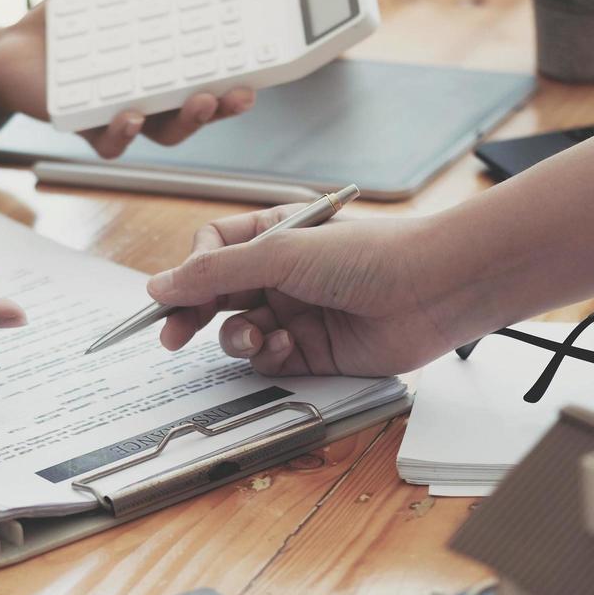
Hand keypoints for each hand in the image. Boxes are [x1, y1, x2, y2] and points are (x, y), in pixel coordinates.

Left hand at [0, 0, 257, 158]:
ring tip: (200, 100)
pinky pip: (112, 143)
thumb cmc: (81, 16)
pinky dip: (123, 132)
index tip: (264, 69)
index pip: (216, 78)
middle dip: (224, 106)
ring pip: (165, 133)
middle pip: (200, 113)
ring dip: (188, 122)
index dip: (240, 80)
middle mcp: (154, 99)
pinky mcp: (86, 128)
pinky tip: (130, 114)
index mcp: (171, 68)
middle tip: (240, 93)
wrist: (15, 42)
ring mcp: (122, 117)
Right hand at [144, 205, 454, 376]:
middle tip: (171, 336)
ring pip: (238, 332)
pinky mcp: (314, 351)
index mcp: (275, 235)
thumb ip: (214, 273)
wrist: (432, 290)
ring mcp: (297, 312)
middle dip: (193, 315)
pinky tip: (288, 347)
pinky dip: (268, 356)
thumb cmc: (370, 254)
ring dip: (237, 337)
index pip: (212, 252)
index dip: (189, 274)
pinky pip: (269, 359)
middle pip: (218, 296)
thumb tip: (160, 284)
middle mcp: (283, 273)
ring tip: (255, 336)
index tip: (169, 296)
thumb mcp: (280, 253)